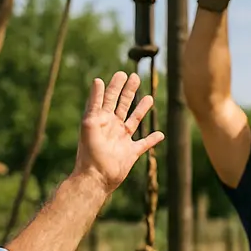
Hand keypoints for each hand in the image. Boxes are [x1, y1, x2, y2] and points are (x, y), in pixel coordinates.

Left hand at [72, 72, 163, 193]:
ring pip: (134, 120)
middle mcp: (112, 127)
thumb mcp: (90, 123)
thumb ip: (95, 102)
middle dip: (129, 91)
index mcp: (102, 119)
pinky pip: (144, 144)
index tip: (122, 73)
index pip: (109, 97)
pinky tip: (160, 134)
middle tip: (135, 77)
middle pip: (123, 104)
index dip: (115, 85)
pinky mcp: (131, 152)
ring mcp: (122, 139)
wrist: (96, 177)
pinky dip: (153, 139)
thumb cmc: (89, 151)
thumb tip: (98, 80)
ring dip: (141, 109)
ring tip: (149, 97)